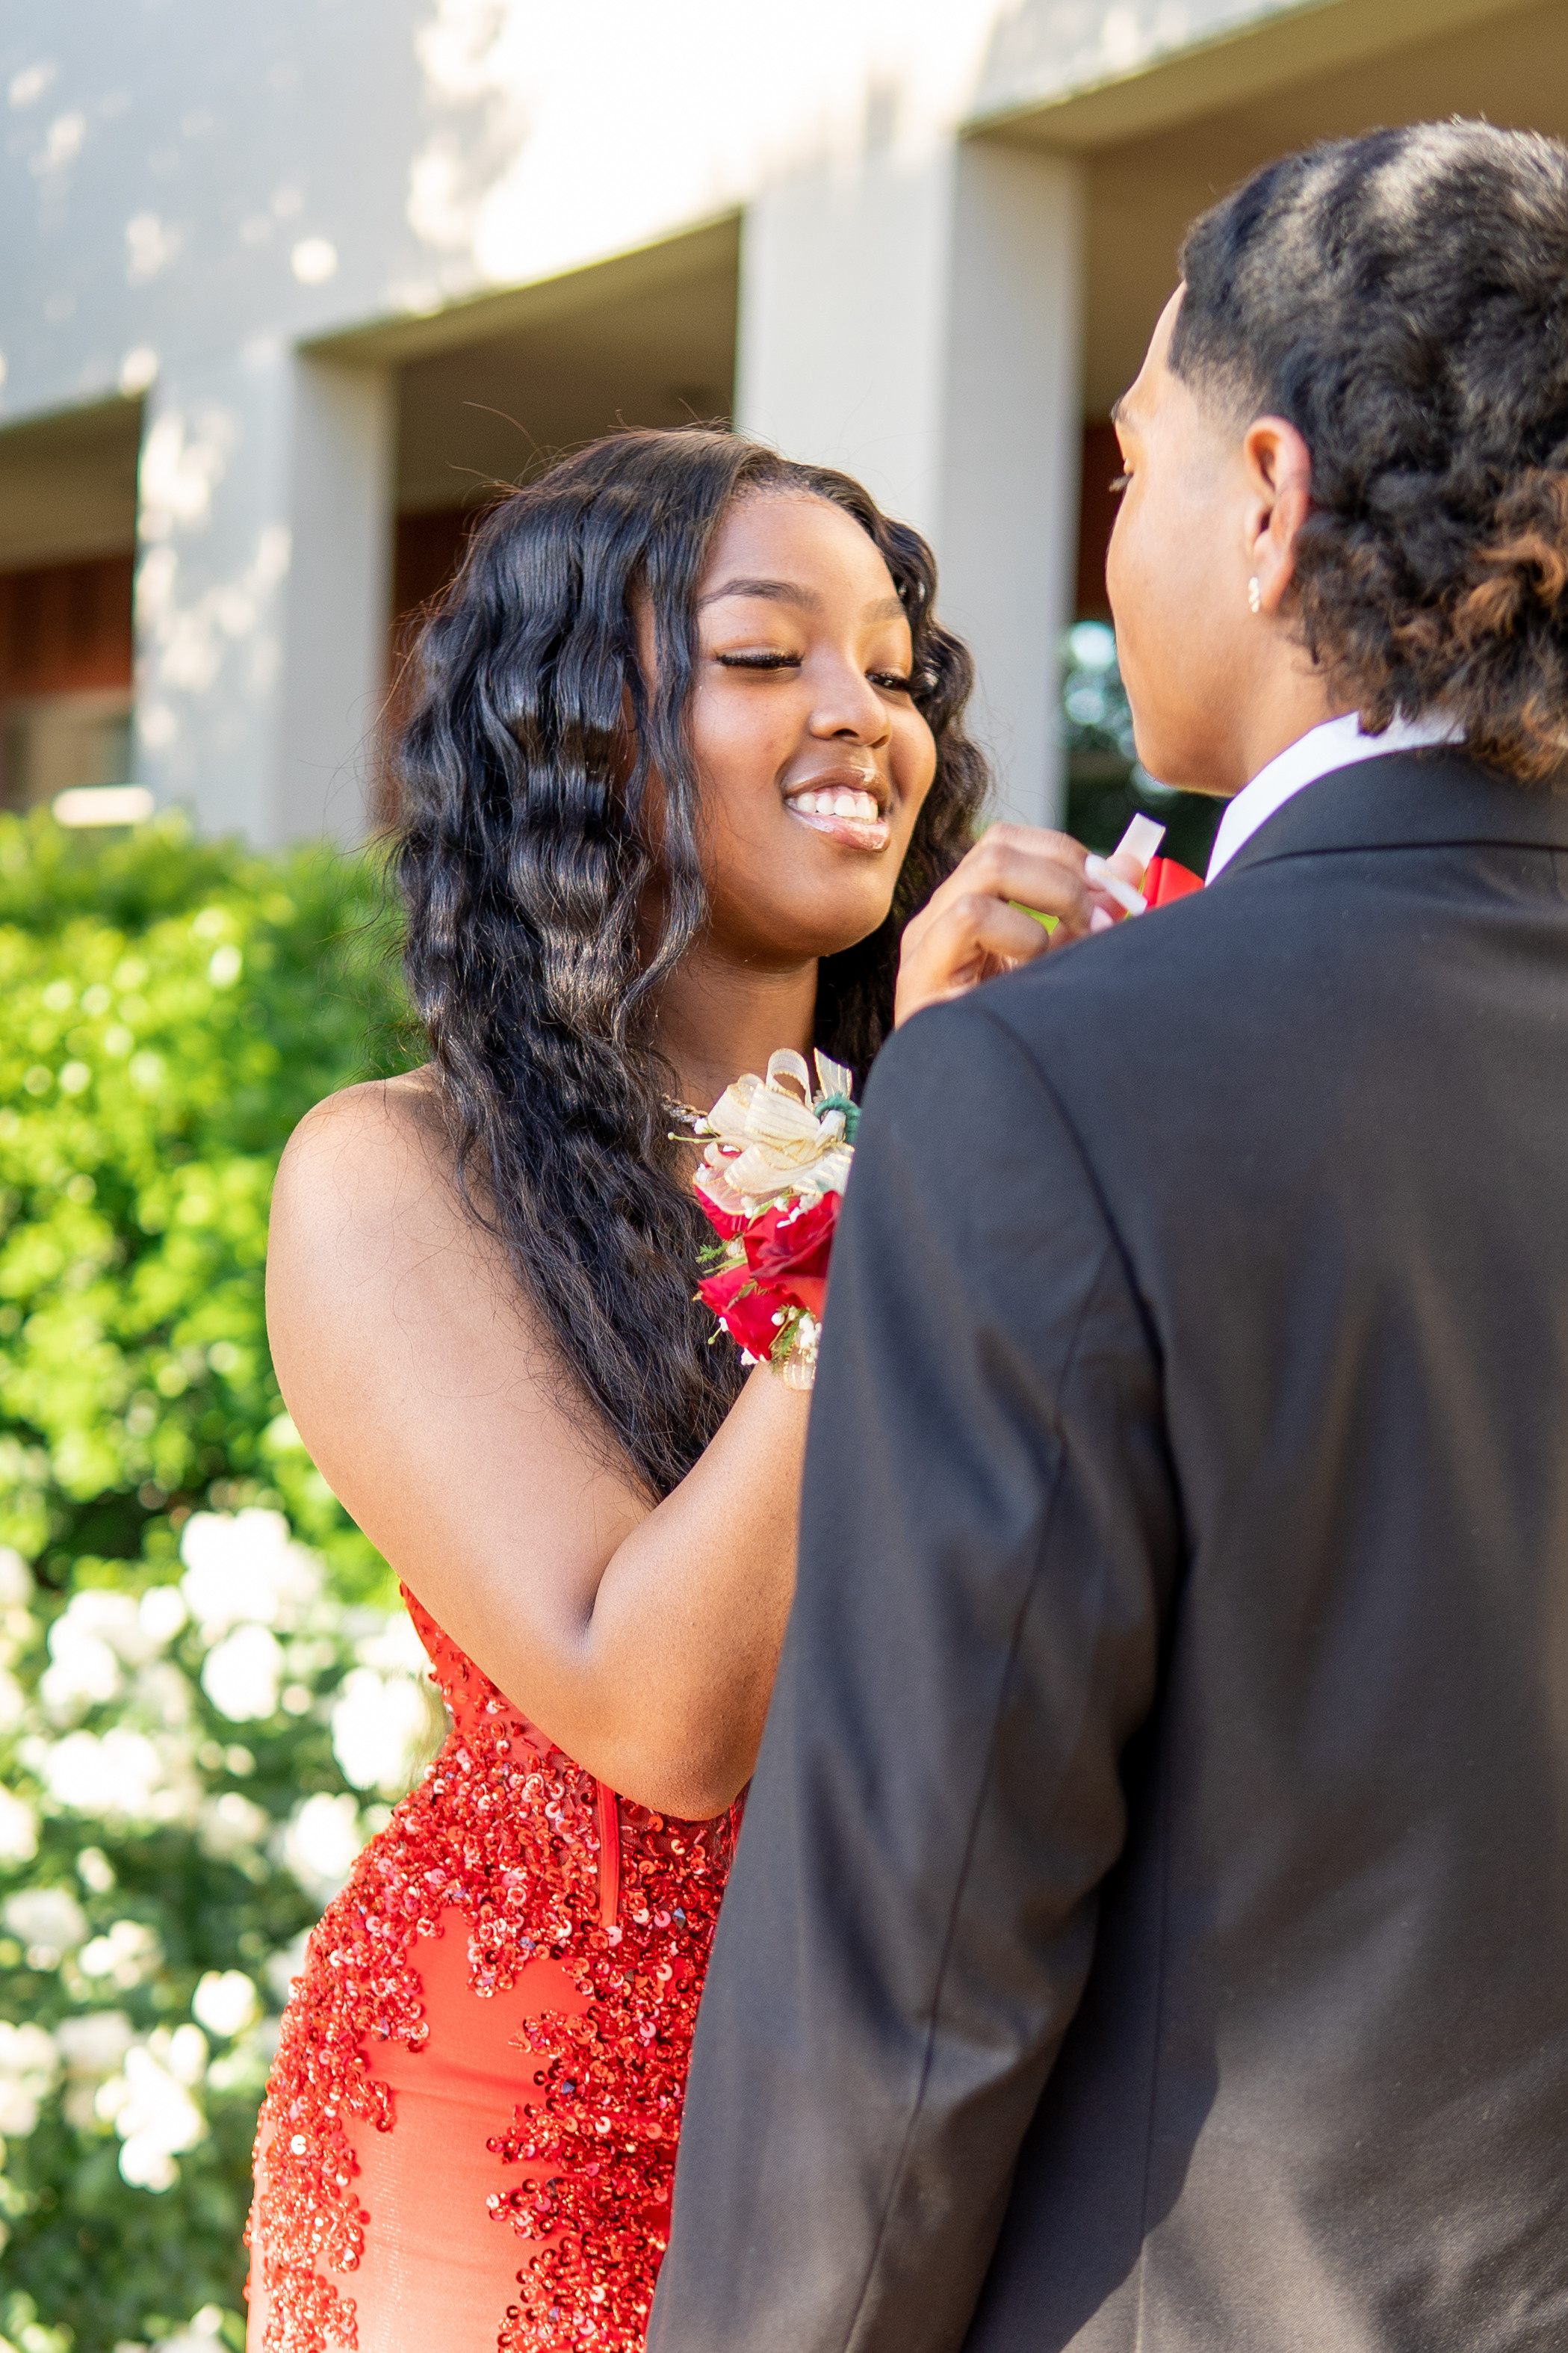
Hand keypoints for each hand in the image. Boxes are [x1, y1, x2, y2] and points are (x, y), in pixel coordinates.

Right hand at [894, 825, 1146, 1026]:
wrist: (974, 1119)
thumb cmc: (1019, 1041)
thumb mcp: (1058, 966)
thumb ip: (1086, 916)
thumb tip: (1132, 863)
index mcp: (962, 912)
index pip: (1003, 843)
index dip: (1064, 852)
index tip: (1111, 888)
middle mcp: (935, 922)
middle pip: (996, 848)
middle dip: (1065, 874)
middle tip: (1102, 918)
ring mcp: (922, 948)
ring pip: (986, 872)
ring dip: (1049, 902)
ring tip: (1068, 950)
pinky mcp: (919, 978)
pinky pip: (971, 917)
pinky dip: (1020, 935)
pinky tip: (1030, 975)